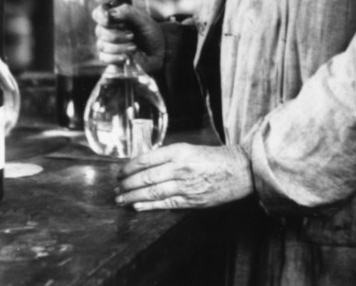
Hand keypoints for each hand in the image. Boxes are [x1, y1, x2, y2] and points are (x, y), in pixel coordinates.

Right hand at [93, 2, 164, 72]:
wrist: (160, 52)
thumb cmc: (151, 33)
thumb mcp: (144, 20)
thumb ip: (128, 13)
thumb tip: (110, 13)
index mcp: (116, 18)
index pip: (98, 13)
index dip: (100, 15)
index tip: (107, 18)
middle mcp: (109, 30)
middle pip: (100, 30)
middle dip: (116, 35)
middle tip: (132, 36)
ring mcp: (108, 45)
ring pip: (102, 45)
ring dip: (118, 47)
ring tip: (134, 47)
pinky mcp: (110, 58)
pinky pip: (104, 57)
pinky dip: (115, 57)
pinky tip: (126, 57)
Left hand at [114, 143, 253, 210]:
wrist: (239, 170)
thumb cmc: (213, 158)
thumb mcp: (189, 149)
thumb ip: (168, 156)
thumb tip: (144, 164)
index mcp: (178, 151)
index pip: (146, 159)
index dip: (129, 167)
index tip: (119, 172)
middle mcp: (180, 167)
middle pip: (146, 177)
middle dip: (127, 184)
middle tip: (116, 188)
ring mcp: (186, 185)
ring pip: (153, 192)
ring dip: (133, 196)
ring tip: (121, 199)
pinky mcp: (192, 201)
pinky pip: (166, 204)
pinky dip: (149, 206)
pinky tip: (137, 207)